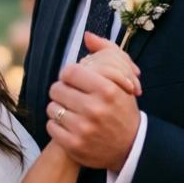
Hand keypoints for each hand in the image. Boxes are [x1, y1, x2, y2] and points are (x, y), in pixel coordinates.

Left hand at [46, 33, 141, 170]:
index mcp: (107, 89)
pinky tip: (68, 124)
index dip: (68, 75)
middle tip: (69, 95)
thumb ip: (106, 52)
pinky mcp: (74, 145)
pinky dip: (56, 125)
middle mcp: (95, 109)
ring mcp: (84, 129)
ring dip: (58, 108)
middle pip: (57, 89)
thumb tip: (87, 35)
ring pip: (52, 108)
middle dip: (61, 91)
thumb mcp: (123, 80)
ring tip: (69, 110)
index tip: (73, 80)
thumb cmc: (123, 109)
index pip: (69, 72)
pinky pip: (51, 127)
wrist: (131, 147)